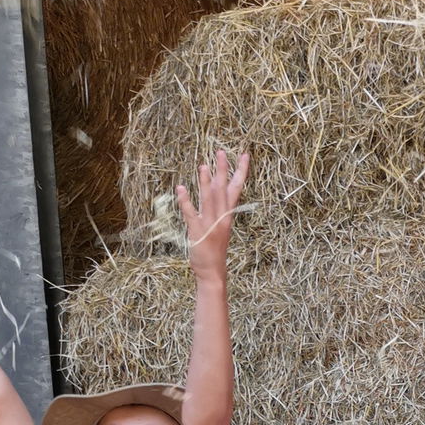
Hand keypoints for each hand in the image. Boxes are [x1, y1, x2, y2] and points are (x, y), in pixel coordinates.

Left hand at [176, 148, 249, 279]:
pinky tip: (181, 188)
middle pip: (223, 190)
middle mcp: (221, 218)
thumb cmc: (215, 249)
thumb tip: (215, 190)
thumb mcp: (220, 226)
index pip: (236, 188)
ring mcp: (210, 225)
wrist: (213, 272)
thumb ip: (219, 208)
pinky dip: (186, 201)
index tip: (244, 155)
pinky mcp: (197, 232)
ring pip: (209, 200)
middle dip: (223, 170)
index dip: (240, 171)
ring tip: (203, 166)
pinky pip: (191, 214)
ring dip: (206, 183)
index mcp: (228, 215)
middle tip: (220, 152)